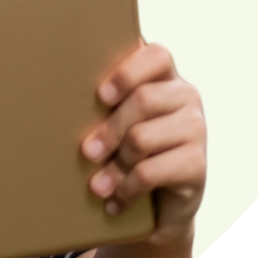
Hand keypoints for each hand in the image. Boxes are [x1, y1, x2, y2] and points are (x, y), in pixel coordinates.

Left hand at [81, 42, 205, 244]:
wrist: (161, 202)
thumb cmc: (127, 146)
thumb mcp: (117, 118)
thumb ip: (105, 99)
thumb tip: (60, 90)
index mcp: (164, 75)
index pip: (156, 56)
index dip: (127, 73)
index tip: (101, 95)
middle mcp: (185, 96)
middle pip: (144, 100)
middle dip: (109, 129)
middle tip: (87, 152)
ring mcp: (196, 129)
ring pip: (142, 138)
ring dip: (113, 165)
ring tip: (97, 184)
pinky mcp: (198, 165)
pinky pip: (151, 172)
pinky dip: (126, 188)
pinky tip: (115, 200)